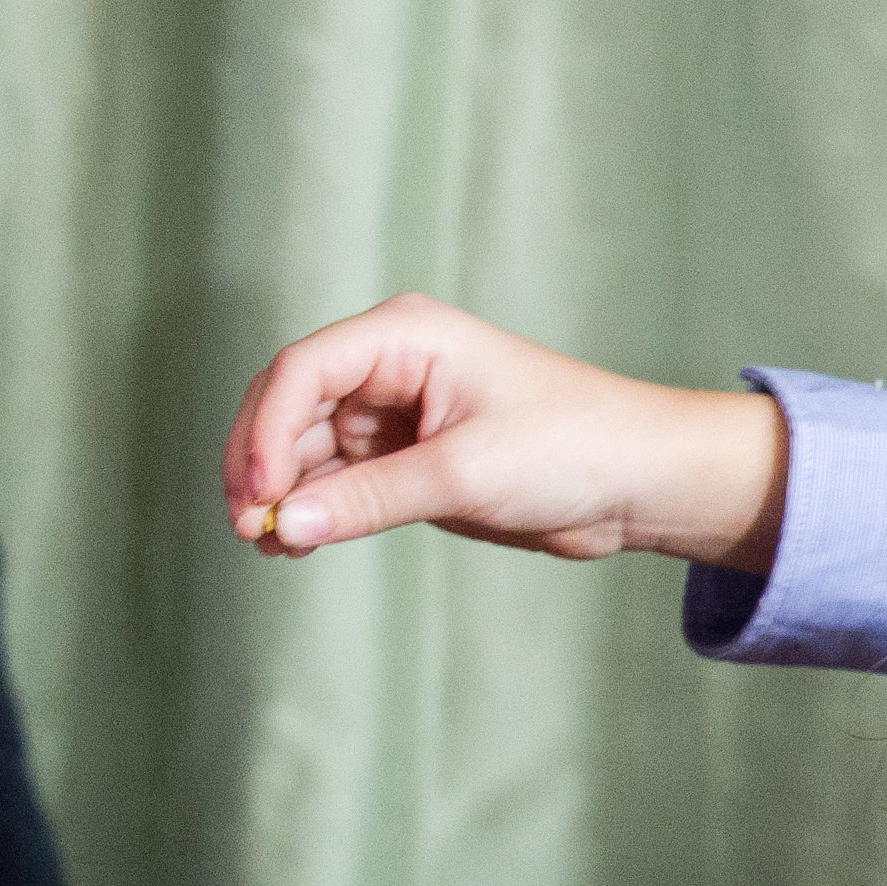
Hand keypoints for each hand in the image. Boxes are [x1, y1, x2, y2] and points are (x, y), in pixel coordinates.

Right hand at [218, 295, 788, 570]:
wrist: (640, 481)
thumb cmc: (572, 449)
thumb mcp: (465, 474)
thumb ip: (368, 499)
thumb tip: (283, 526)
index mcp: (405, 336)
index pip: (302, 371)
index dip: (265, 432)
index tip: (258, 497)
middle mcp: (391, 365)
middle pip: (290, 407)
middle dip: (261, 465)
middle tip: (246, 529)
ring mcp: (395, 412)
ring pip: (306, 449)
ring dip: (281, 495)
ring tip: (268, 548)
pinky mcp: (407, 458)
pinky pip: (337, 479)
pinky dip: (311, 509)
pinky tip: (293, 547)